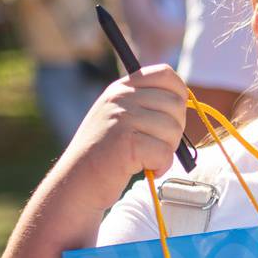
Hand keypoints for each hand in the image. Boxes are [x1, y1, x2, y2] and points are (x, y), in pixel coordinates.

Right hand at [57, 64, 190, 214]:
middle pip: (175, 105)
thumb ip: (144, 105)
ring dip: (167, 151)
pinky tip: (145, 169)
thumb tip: (182, 99)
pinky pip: (164, 152)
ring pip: (173, 129)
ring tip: (146, 158)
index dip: (178, 95)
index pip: (165, 74)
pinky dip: (160, 166)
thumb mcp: (118, 118)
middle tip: (155, 146)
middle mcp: (121, 98)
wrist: (76, 183)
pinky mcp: (126, 143)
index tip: (170, 117)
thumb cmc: (104, 156)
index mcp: (121, 88)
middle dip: (174, 130)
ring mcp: (122, 119)